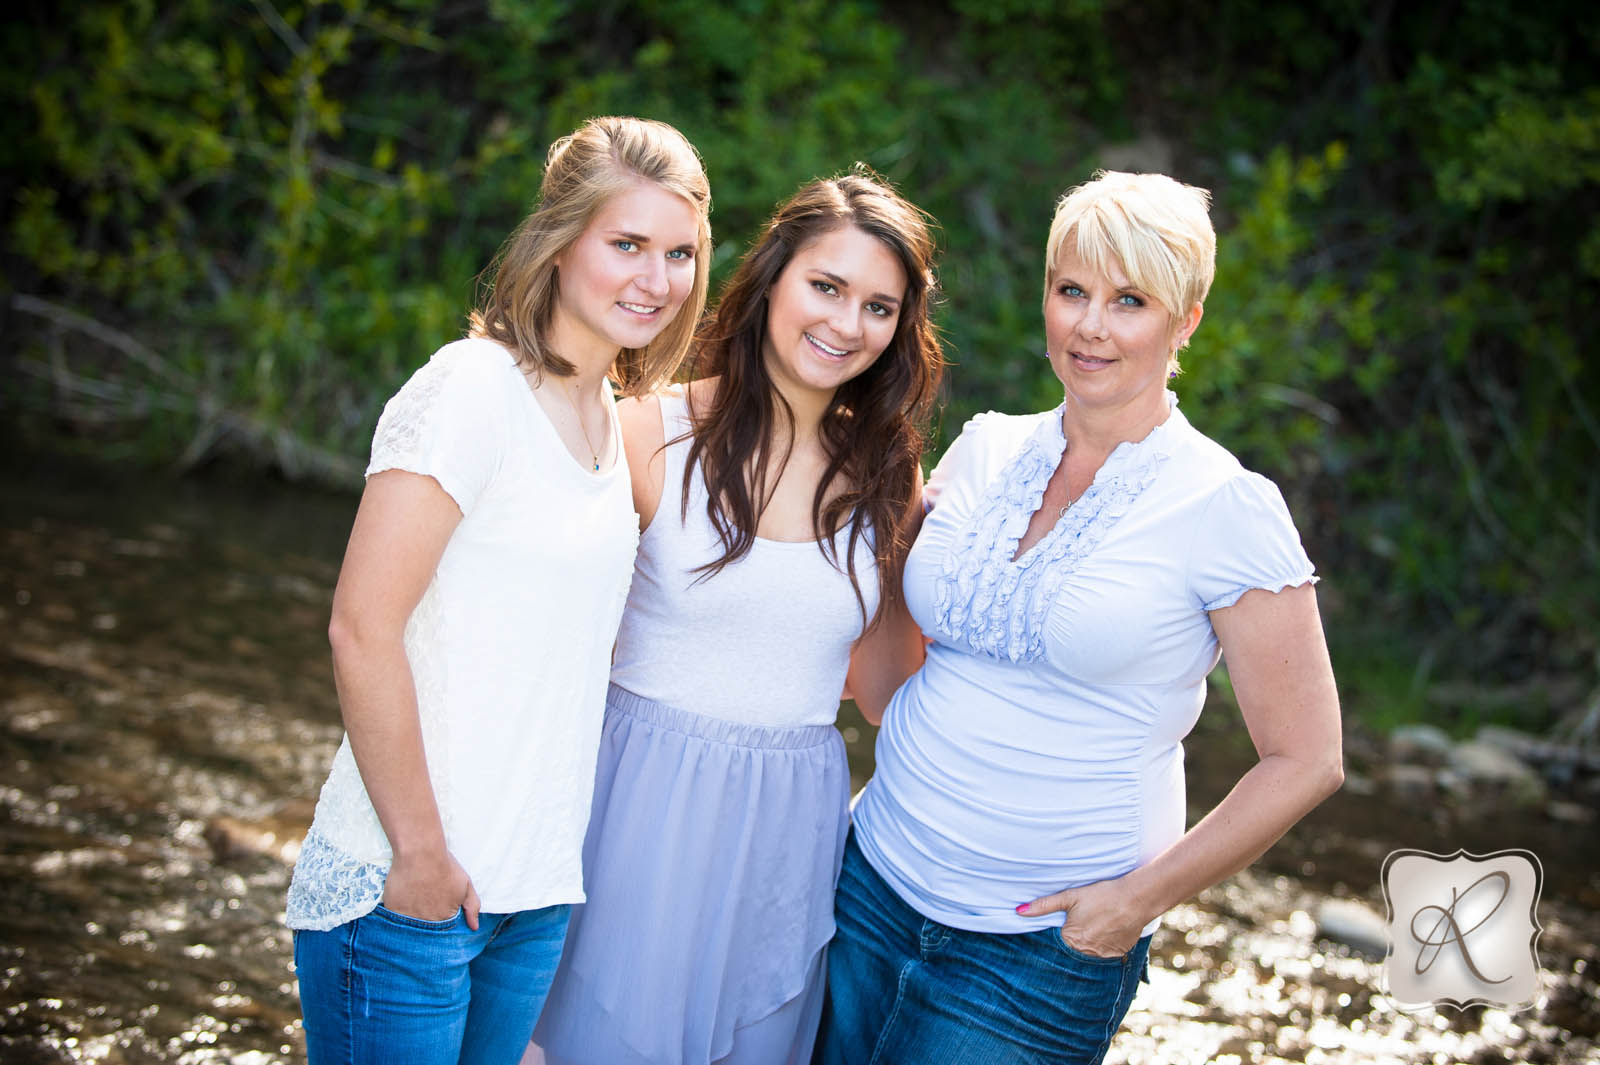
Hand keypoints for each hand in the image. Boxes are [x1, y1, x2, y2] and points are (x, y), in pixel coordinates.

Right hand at [382, 845, 481, 929]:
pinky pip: (395, 918)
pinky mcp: (393, 911)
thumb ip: (472, 906)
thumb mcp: (466, 884)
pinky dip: (398, 912)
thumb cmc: (445, 867)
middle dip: (426, 919)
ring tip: (414, 899)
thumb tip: (474, 927)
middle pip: (426, 929)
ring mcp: (409, 918)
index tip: (438, 910)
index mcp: (445, 918)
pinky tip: (402, 899)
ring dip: (412, 918)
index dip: (440, 920)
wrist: (420, 853)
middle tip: (425, 901)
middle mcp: (427, 922)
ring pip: (410, 926)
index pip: (444, 930)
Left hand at [1017, 876, 1146, 958]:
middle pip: (1073, 950)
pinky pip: (1106, 953)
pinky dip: (1104, 944)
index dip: (1057, 935)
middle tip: (1083, 924)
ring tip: (1096, 925)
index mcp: (1071, 940)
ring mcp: (1104, 956)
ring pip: (1089, 953)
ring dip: (1089, 943)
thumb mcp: (1070, 897)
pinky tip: (1107, 930)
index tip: (1063, 926)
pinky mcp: (1119, 954)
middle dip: (1073, 940)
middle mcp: (1086, 953)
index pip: (1056, 944)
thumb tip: (1019, 911)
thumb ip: (1044, 906)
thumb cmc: (1101, 895)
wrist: (1136, 898)